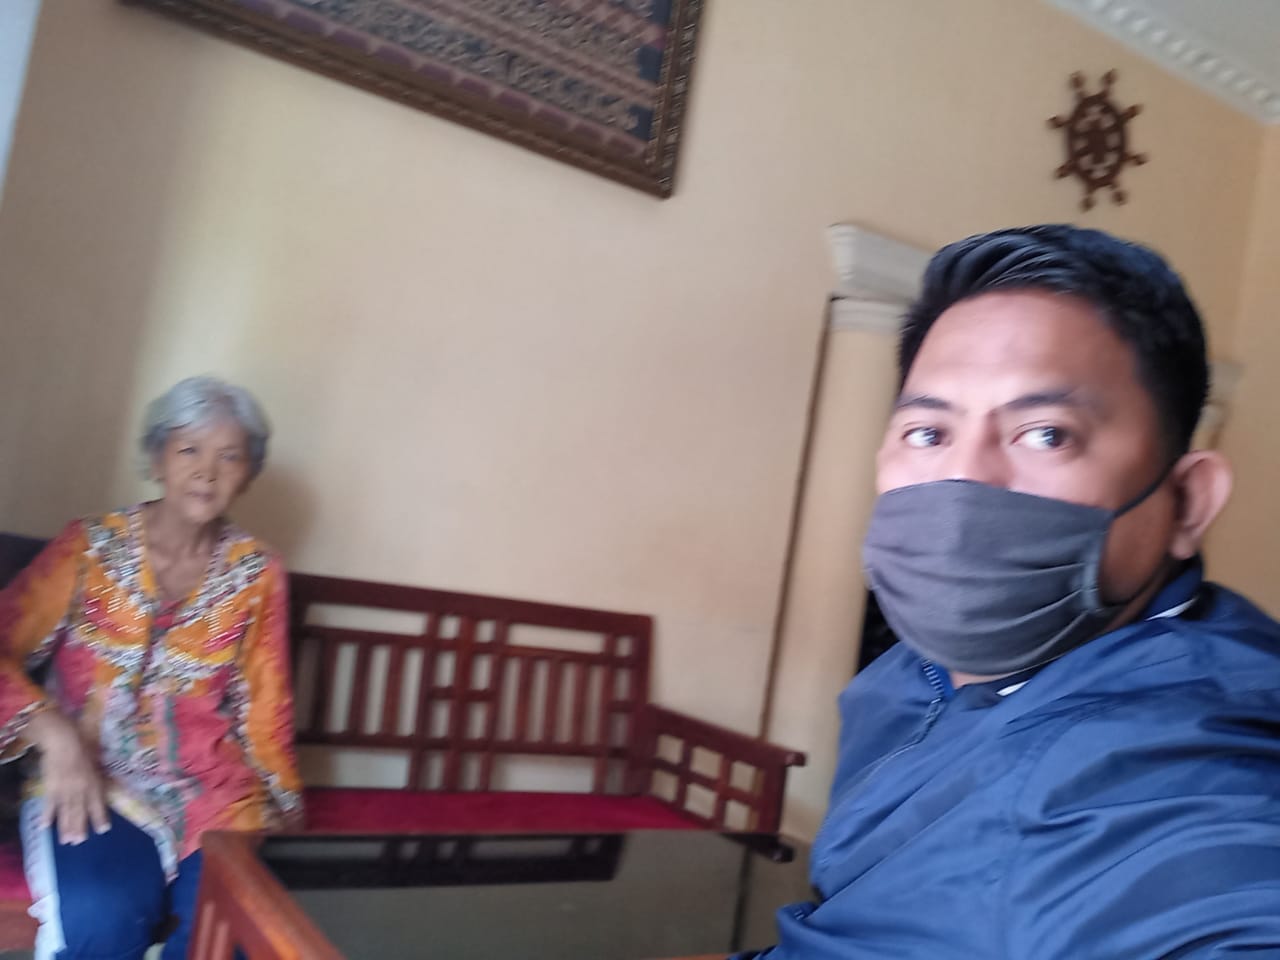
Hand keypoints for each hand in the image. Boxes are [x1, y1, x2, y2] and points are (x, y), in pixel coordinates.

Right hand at [25, 708, 109, 843]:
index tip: (103, 830)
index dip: (100, 817)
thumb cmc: (83, 747)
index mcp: (93, 782)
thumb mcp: (97, 762)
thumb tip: (109, 785)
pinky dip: (47, 816)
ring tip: (66, 841)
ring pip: (66, 812)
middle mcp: (80, 789)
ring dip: (65, 827)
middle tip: (79, 842)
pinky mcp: (50, 787)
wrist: (64, 741)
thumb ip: (100, 775)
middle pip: (80, 812)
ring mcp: (65, 790)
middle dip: (80, 828)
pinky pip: (49, 804)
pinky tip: (45, 827)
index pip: (98, 803)